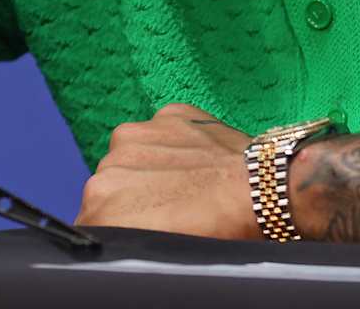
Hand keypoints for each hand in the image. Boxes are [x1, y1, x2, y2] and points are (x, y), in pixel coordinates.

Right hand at [75, 103, 260, 238]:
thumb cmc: (215, 231)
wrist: (264, 192)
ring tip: (189, 184)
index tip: (145, 227)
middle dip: (134, 194)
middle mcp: (113, 159)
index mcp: (101, 198)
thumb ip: (124, 230)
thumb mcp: (157, 246)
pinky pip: (164, 131)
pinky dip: (177, 143)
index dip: (119, 223)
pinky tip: (201, 162)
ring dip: (152, 165)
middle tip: (172, 209)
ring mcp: (142, 130)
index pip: (94, 214)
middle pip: (112, 181)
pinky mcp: (171, 113)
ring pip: (135, 153)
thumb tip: (122, 227)